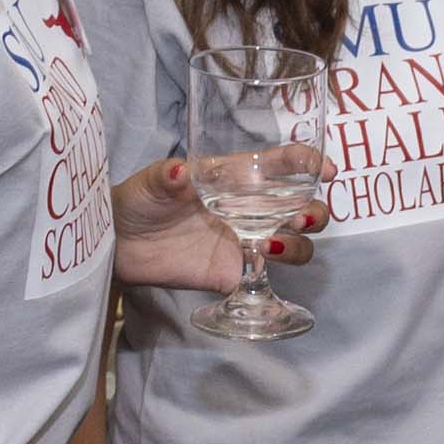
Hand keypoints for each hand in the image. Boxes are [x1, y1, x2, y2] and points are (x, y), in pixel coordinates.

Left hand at [113, 148, 323, 293]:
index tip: (326, 170)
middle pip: (304, 209)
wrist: (117, 244)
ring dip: (296, 246)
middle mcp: (251, 210)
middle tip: (299, 219)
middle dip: (314, 213)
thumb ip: (167, 177)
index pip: (285, 165)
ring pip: (296, 245)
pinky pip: (265, 281)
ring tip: (267, 248)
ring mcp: (245, 243)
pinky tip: (251, 270)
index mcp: (238, 178)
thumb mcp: (150, 182)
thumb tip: (180, 172)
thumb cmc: (137, 200)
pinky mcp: (232, 273)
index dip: (311, 163)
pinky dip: (270, 278)